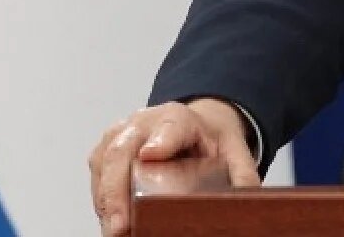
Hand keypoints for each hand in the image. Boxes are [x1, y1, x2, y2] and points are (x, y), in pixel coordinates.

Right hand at [88, 98, 258, 235]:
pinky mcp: (104, 152)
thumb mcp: (232, 150)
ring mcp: (119, 135)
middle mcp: (143, 122)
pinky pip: (96, 176)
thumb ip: (241, 174)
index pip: (170, 127)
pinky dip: (102, 201)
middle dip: (117, 190)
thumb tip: (247, 199)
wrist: (189, 125)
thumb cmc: (206, 138)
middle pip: (123, 152)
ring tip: (115, 230)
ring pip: (103, 165)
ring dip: (106, 201)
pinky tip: (111, 220)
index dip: (160, 141)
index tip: (150, 155)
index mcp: (179, 118)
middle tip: (120, 224)